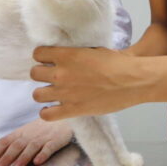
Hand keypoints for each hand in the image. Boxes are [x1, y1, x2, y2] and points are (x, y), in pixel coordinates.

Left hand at [0, 118, 73, 165]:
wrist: (62, 118)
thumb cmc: (40, 128)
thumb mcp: (21, 132)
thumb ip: (6, 142)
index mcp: (19, 133)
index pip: (5, 142)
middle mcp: (29, 135)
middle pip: (16, 146)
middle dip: (6, 157)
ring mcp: (42, 138)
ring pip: (31, 147)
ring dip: (23, 157)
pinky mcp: (55, 140)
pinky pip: (49, 148)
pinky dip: (43, 154)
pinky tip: (38, 161)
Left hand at [30, 46, 149, 119]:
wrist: (133, 80)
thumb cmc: (118, 63)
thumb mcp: (94, 50)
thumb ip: (76, 54)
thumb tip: (68, 56)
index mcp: (67, 55)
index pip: (38, 54)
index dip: (43, 57)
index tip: (49, 61)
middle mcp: (61, 73)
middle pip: (34, 73)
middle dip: (41, 74)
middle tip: (51, 77)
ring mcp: (65, 92)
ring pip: (36, 94)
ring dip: (43, 93)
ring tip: (51, 94)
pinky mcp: (72, 109)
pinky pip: (47, 115)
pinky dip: (47, 112)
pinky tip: (53, 109)